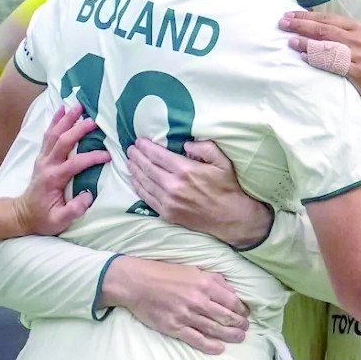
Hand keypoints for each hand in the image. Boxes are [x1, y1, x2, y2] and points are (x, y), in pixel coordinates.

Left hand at [13, 103, 108, 235]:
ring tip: (78, 105)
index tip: (108, 156)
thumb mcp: (59, 221)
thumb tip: (88, 196)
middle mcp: (47, 164)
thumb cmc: (43, 218)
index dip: (92, 157)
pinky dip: (55, 121)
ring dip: (66, 119)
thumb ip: (74, 210)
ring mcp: (43, 158)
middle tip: (94, 120)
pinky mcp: (42, 156)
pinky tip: (63, 109)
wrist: (22, 214)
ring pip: (54, 133)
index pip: (76, 163)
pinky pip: (48, 135)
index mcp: (54, 178)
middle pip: (63, 141)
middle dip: (78, 129)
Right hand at [100, 256, 250, 354]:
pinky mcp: (175, 327)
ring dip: (230, 335)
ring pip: (215, 329)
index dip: (242, 310)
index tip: (245, 314)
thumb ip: (213, 279)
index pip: (232, 301)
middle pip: (226, 317)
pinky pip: (196, 339)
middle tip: (245, 329)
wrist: (137, 282)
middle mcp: (198, 300)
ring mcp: (186, 315)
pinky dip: (210, 346)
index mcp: (205, 284)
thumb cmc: (164, 273)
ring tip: (239, 338)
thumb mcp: (192, 269)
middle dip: (239, 324)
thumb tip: (231, 290)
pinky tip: (219, 348)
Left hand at [127, 138, 272, 249]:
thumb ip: (205, 148)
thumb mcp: (222, 162)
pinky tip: (135, 180)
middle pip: (147, 167)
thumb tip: (186, 144)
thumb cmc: (227, 187)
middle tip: (130, 149)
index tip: (139, 141)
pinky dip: (138, 187)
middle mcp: (173, 185)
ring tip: (130, 161)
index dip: (145, 147)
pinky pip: (147, 198)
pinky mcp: (167, 213)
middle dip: (137, 156)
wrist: (230, 218)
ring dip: (134, 170)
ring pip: (144, 182)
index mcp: (185, 170)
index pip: (158, 155)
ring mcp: (168, 201)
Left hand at [279, 11, 360, 106]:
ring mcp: (360, 54)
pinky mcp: (359, 71)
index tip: (289, 15)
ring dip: (306, 42)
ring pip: (328, 44)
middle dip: (302, 24)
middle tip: (283, 23)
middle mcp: (360, 38)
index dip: (307, 16)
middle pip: (325, 28)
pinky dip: (318, 59)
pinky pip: (334, 63)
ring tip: (290, 40)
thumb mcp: (360, 44)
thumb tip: (313, 28)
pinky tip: (304, 57)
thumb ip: (342, 34)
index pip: (328, 18)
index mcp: (359, 28)